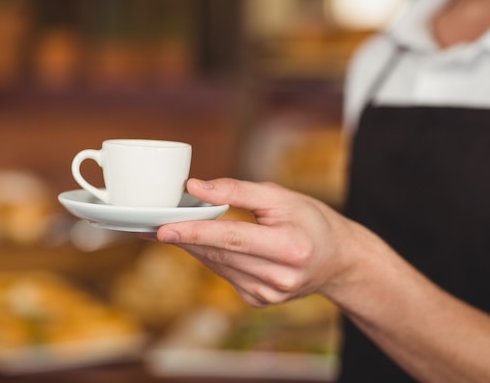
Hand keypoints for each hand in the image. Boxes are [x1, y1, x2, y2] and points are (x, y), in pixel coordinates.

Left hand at [155, 178, 370, 306]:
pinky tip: (205, 244)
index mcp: (290, 248)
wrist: (337, 259)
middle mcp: (279, 277)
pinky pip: (225, 275)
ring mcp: (268, 295)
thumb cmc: (310, 220)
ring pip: (217, 266)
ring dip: (194, 247)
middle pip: (219, 254)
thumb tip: (195, 187)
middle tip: (151, 223)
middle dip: (184, 237)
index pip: (233, 238)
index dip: (196, 232)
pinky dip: (212, 257)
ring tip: (172, 228)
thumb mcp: (280, 196)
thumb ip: (237, 190)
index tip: (163, 228)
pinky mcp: (259, 301)